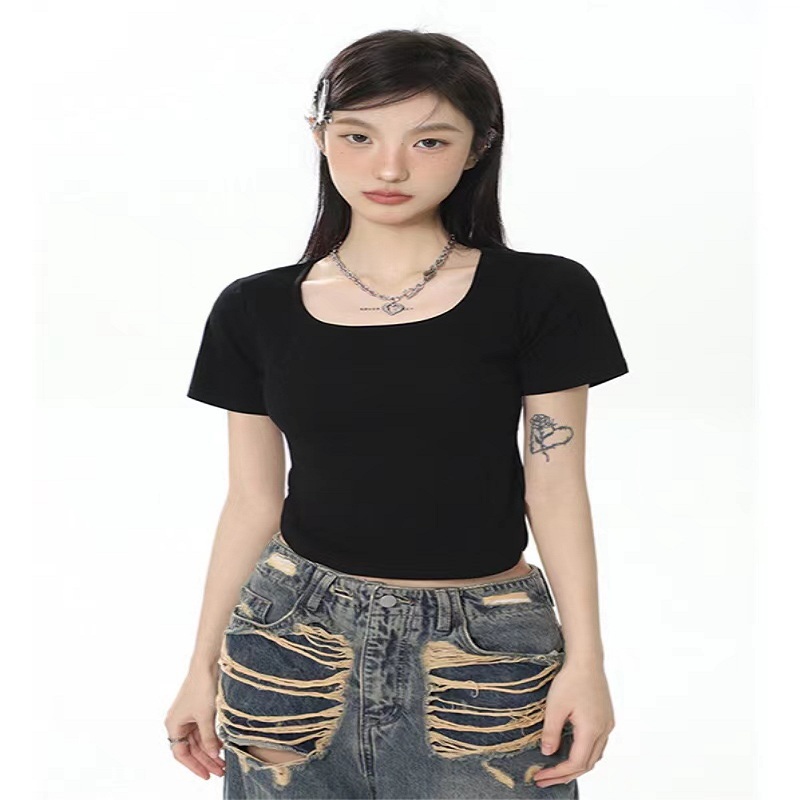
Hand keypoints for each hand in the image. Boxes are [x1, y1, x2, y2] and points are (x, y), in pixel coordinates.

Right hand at [164, 668, 226, 779]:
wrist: (208, 663)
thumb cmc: (202, 687)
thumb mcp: (206, 716)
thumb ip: (209, 738)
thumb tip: (214, 756)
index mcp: (173, 725)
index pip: (182, 754)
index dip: (194, 766)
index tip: (207, 775)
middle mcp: (179, 722)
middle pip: (191, 749)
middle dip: (206, 760)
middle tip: (221, 771)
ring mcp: (189, 716)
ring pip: (199, 741)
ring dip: (211, 751)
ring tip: (224, 762)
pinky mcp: (199, 710)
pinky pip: (204, 730)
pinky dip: (212, 739)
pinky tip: (223, 746)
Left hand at [533, 660, 614, 788]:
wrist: (587, 660)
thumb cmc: (571, 680)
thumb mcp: (555, 706)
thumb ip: (551, 732)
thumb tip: (547, 754)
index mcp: (592, 730)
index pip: (576, 763)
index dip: (558, 773)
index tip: (541, 776)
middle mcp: (604, 731)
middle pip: (587, 764)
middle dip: (565, 775)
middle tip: (544, 780)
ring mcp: (607, 725)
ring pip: (594, 756)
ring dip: (576, 767)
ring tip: (556, 771)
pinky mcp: (606, 719)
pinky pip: (597, 745)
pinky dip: (583, 754)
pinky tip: (570, 752)